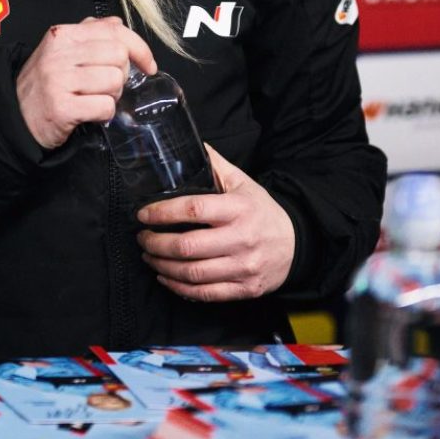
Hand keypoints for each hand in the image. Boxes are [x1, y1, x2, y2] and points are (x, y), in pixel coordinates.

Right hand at [16, 16, 155, 149]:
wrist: (15, 115)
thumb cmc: (42, 84)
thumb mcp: (60, 50)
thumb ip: (89, 33)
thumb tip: (117, 23)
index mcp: (62, 35)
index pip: (115, 31)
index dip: (140, 49)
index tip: (147, 64)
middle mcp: (59, 54)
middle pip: (119, 57)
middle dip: (121, 75)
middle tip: (106, 85)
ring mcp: (59, 80)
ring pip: (114, 81)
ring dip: (112, 96)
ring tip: (94, 98)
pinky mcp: (61, 108)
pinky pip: (104, 107)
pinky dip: (104, 114)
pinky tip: (91, 113)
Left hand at [136, 144, 295, 301]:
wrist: (297, 245)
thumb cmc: (262, 212)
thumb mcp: (243, 183)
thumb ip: (215, 165)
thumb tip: (191, 144)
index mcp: (238, 208)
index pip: (193, 209)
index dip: (162, 212)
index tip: (143, 214)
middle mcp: (241, 238)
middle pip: (187, 246)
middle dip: (156, 243)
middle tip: (142, 237)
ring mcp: (243, 267)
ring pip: (192, 273)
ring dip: (162, 266)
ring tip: (149, 256)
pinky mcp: (244, 289)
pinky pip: (204, 293)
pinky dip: (179, 288)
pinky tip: (166, 277)